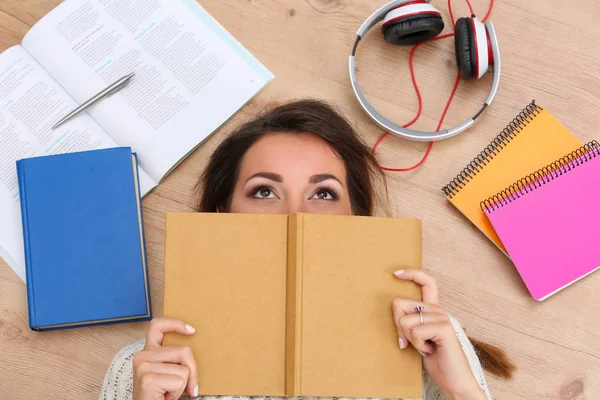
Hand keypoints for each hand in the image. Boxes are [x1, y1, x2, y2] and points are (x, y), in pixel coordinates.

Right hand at [132, 317, 198, 399]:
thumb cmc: (160, 394)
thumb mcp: (168, 371)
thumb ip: (175, 357)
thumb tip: (194, 342)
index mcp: (148, 351)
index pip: (157, 325)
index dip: (176, 323)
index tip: (191, 330)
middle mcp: (142, 356)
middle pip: (184, 350)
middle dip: (192, 370)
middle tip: (187, 386)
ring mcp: (143, 366)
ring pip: (184, 368)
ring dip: (182, 385)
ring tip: (168, 392)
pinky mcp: (148, 379)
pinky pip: (179, 380)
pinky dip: (177, 392)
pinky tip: (165, 397)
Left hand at [392, 269, 485, 399]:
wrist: (454, 381)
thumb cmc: (435, 360)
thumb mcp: (416, 337)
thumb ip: (409, 322)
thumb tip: (394, 308)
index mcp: (434, 309)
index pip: (427, 282)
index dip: (412, 274)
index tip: (396, 274)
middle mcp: (439, 309)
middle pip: (399, 303)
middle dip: (397, 326)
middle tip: (410, 341)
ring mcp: (443, 317)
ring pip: (404, 321)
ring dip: (409, 339)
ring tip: (424, 347)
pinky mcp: (444, 328)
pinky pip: (415, 331)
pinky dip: (417, 345)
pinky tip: (429, 350)